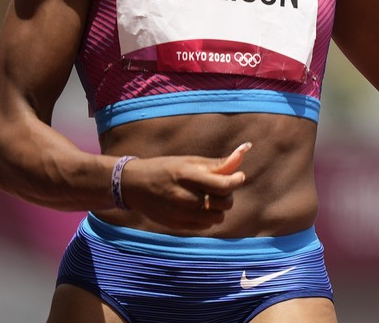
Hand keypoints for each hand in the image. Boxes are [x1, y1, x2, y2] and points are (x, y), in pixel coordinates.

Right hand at [121, 142, 250, 229]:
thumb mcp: (188, 161)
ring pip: (217, 218)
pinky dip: (207, 217)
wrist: (133, 185)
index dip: (237, 181)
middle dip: (227, 194)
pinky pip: (205, 226)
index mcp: (186, 175)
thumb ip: (217, 163)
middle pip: (224, 203)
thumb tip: (244, 152)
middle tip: (219, 186)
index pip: (224, 185)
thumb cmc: (165, 168)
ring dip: (218, 208)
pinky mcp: (177, 225)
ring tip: (208, 197)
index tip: (237, 176)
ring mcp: (179, 213)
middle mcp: (183, 196)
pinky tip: (198, 207)